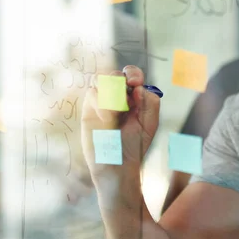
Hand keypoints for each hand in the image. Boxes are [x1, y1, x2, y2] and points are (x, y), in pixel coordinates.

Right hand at [81, 65, 160, 179]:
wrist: (118, 165)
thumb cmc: (135, 145)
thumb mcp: (150, 123)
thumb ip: (150, 102)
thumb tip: (137, 88)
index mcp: (133, 96)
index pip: (131, 74)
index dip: (133, 73)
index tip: (136, 83)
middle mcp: (116, 96)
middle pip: (114, 74)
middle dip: (120, 81)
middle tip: (126, 96)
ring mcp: (101, 102)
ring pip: (100, 80)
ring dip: (110, 92)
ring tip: (117, 112)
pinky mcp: (89, 109)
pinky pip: (91, 94)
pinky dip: (101, 103)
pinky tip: (107, 119)